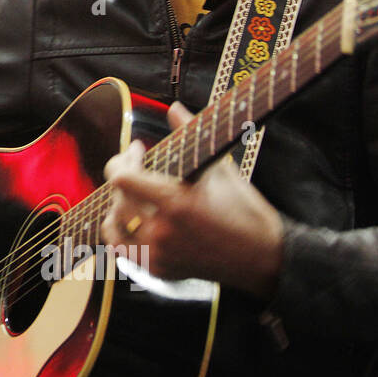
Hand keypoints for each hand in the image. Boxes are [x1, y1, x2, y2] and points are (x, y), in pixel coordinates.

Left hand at [101, 101, 283, 297]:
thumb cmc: (246, 212)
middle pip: (118, 199)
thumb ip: (191, 134)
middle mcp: (161, 231)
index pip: (122, 178)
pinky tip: (131, 219)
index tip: (138, 150)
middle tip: (137, 165)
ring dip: (118, 205)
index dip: (124, 159)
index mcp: (175, 203)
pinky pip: (123, 249)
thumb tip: (174, 107)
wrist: (264, 257)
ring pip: (114, 226)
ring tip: (131, 193)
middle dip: (124, 177)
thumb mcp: (221, 169)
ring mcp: (158, 254)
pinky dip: (121, 232)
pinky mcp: (159, 269)